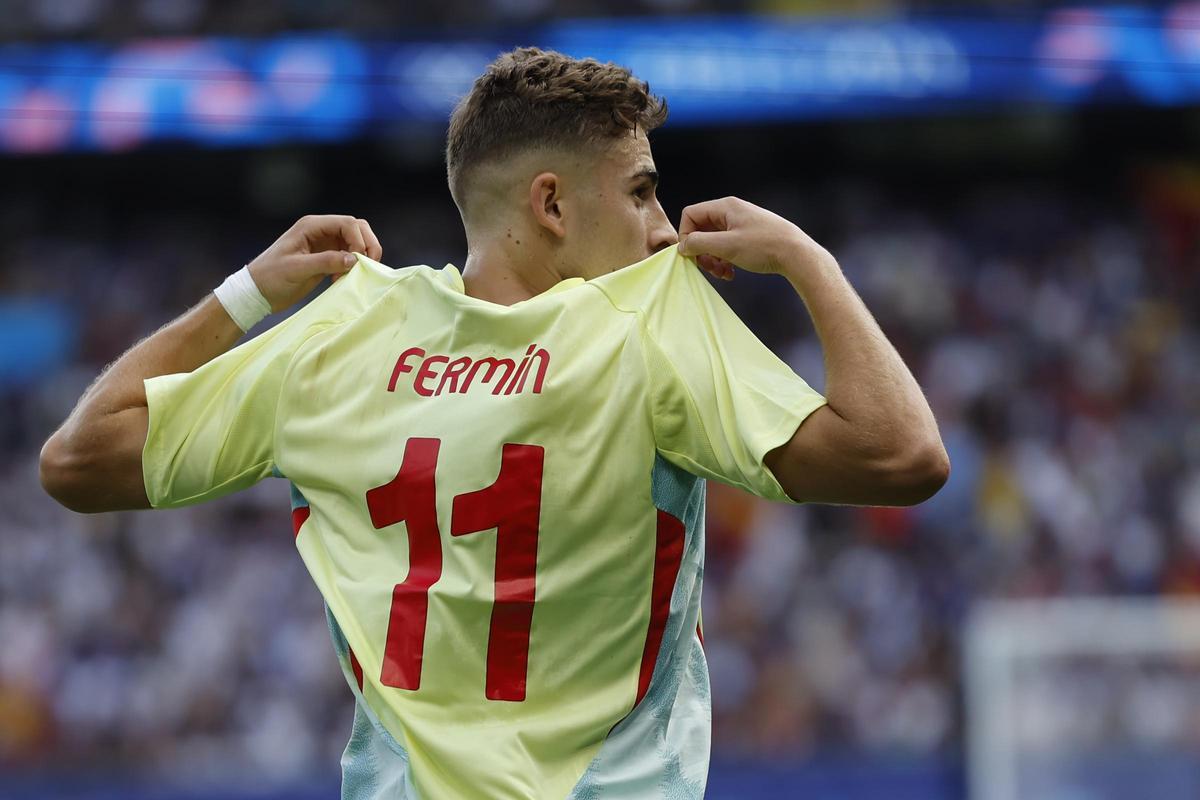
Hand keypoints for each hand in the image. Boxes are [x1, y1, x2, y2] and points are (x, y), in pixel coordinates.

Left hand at [245, 215, 382, 311]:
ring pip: (356, 241)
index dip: (358, 240)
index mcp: (311, 226)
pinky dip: (353, 266)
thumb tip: (353, 259)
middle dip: (366, 245)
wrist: (258, 293)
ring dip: (362, 255)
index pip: (347, 223)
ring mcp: (325, 244)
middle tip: (366, 266)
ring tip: (353, 273)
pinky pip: (349, 256)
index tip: (357, 261)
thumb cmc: (271, 277)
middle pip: (356, 228)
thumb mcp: (296, 269)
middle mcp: (320, 231)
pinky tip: (342, 278)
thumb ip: (325, 262)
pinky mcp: (326, 258)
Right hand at [677, 196, 826, 280]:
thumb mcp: (726, 246)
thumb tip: (682, 246)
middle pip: (702, 229)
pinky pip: (727, 247)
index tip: (691, 255)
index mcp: (725, 207)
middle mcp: (732, 212)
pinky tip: (731, 273)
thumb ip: (700, 243)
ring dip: (712, 259)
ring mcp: (741, 224)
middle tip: (708, 268)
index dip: (686, 235)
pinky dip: (724, 260)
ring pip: (714, 241)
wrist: (797, 254)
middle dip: (701, 251)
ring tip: (721, 273)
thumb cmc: (764, 246)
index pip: (691, 215)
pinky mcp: (749, 237)